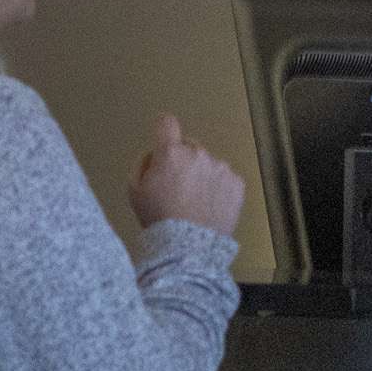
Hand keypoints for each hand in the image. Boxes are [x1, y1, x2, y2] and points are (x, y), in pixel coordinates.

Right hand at [129, 115, 245, 235]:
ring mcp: (220, 168)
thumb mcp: (135, 191)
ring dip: (202, 175)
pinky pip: (225, 179)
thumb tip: (154, 154)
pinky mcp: (237, 183)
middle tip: (177, 187)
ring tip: (195, 202)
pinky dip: (218, 189)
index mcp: (171, 153)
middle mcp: (198, 154)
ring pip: (208, 164)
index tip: (165, 138)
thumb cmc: (158, 220)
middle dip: (182, 160)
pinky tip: (209, 207)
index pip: (166, 123)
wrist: (189, 247)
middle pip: (188, 147)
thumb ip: (143, 164)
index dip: (164, 129)